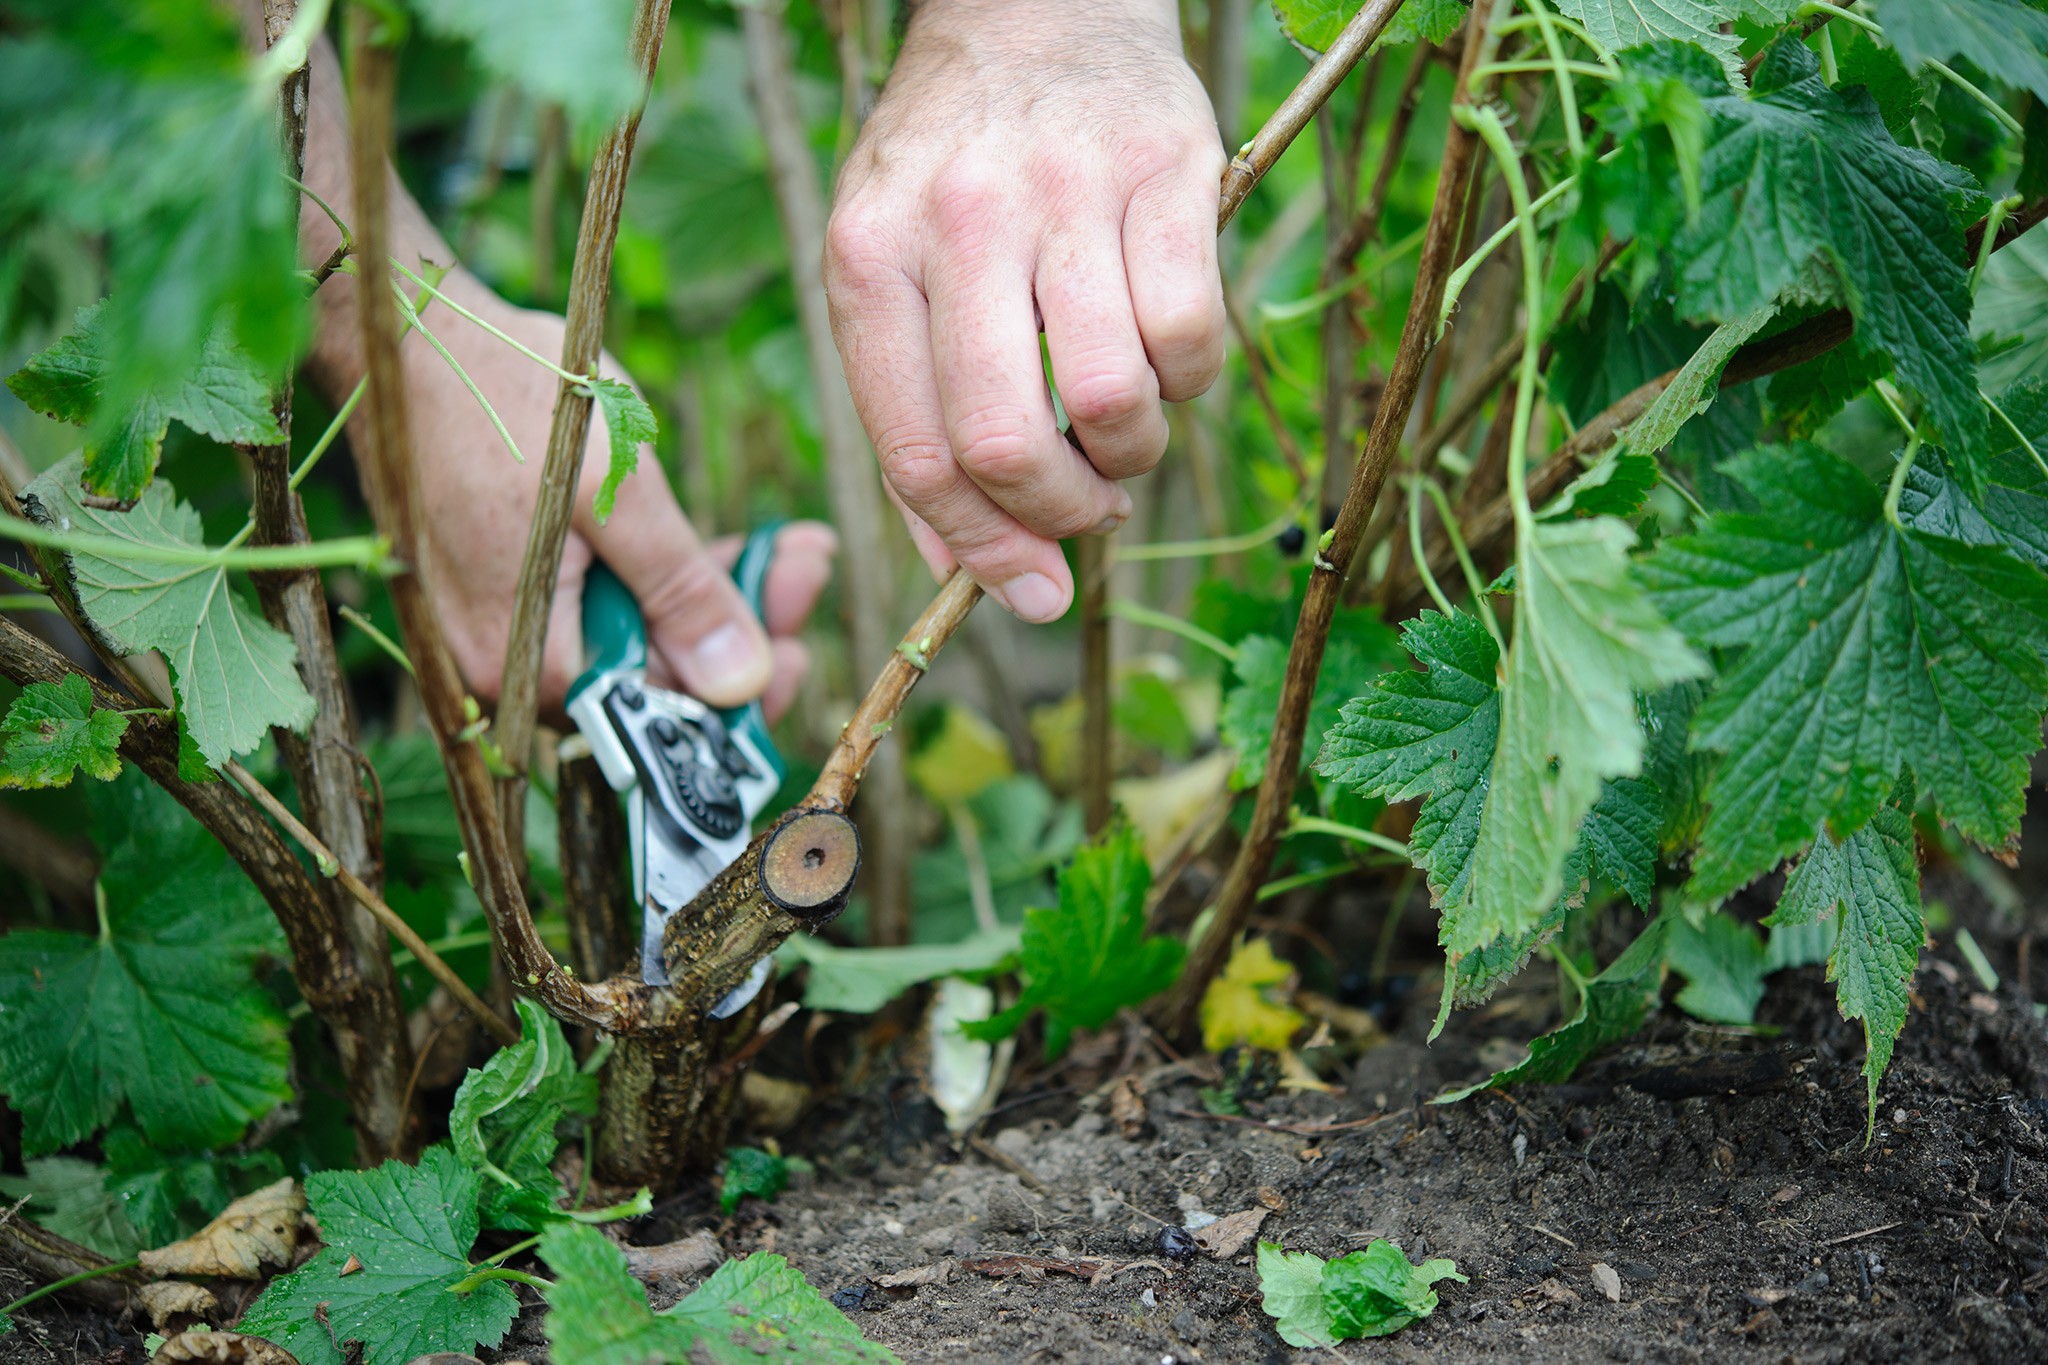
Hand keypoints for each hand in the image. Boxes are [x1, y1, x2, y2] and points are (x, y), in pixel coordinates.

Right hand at [388, 281, 834, 718]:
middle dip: (740, 627)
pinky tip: (722, 543)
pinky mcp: (509, 586)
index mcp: (525, 661)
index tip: (803, 650)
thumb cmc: (505, 396)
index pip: (654, 714)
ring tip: (791, 545)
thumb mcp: (617, 491)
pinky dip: (662, 576)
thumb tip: (742, 684)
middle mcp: (506, 664)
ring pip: (634, 636)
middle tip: (807, 567)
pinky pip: (601, 602)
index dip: (739, 688)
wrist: (409, 331)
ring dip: (712, 595)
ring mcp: (503, 624)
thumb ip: (680, 594)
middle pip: (650, 676)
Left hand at [824, 0, 1225, 622]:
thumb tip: (970, 575)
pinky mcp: (1166, 168)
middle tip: (1087, 511)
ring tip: (1123, 431)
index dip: (983, 550)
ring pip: (1110, 399)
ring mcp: (1065, 188)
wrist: (1035, 8)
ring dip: (1131, 454)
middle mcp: (958, 218)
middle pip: (1008, 441)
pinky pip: (1190, 336)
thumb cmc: (956, 169)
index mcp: (868, 257)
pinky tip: (1165, 360)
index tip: (1033, 592)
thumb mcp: (891, 271)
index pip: (918, 452)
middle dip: (1059, 516)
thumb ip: (912, 417)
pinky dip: (1188, 383)